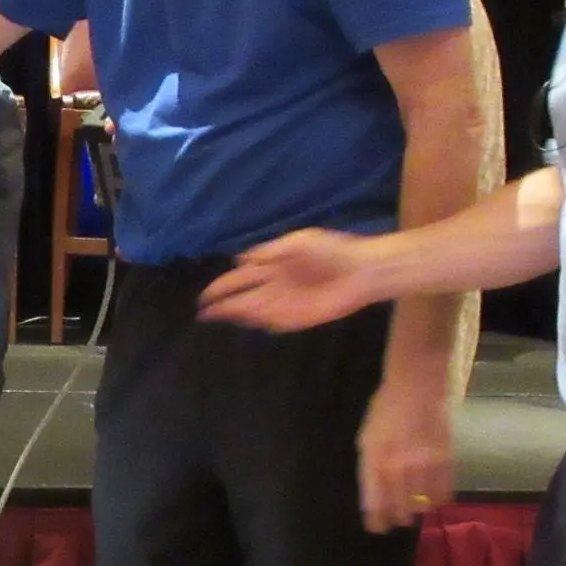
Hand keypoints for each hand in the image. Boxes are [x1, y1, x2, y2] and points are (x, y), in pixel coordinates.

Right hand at [198, 228, 382, 331]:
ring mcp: (287, 303)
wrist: (363, 269)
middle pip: (242, 297)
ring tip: (216, 318)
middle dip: (222, 304)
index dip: (221, 286)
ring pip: (255, 311)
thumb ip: (269, 251)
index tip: (204, 295)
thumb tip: (240, 259)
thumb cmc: (333, 249)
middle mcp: (275, 286)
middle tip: (202, 312)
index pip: (239, 278)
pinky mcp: (301, 318)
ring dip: (237, 314)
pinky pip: (276, 323)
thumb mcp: (298, 241)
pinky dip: (262, 324)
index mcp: (272, 265)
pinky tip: (247, 325)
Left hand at [356, 380, 452, 532]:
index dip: (376, 520)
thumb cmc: (384, 410)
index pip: (374, 503)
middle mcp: (397, 469)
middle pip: (399, 509)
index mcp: (374, 462)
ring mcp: (423, 467)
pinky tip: (434, 498)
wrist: (416, 388)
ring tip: (416, 507)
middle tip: (398, 519)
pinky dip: (438, 500)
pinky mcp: (445, 462)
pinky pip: (444, 493)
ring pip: (422, 505)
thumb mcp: (366, 438)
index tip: (377, 528)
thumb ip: (370, 466)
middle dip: (397, 518)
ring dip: (418, 509)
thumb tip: (376, 491)